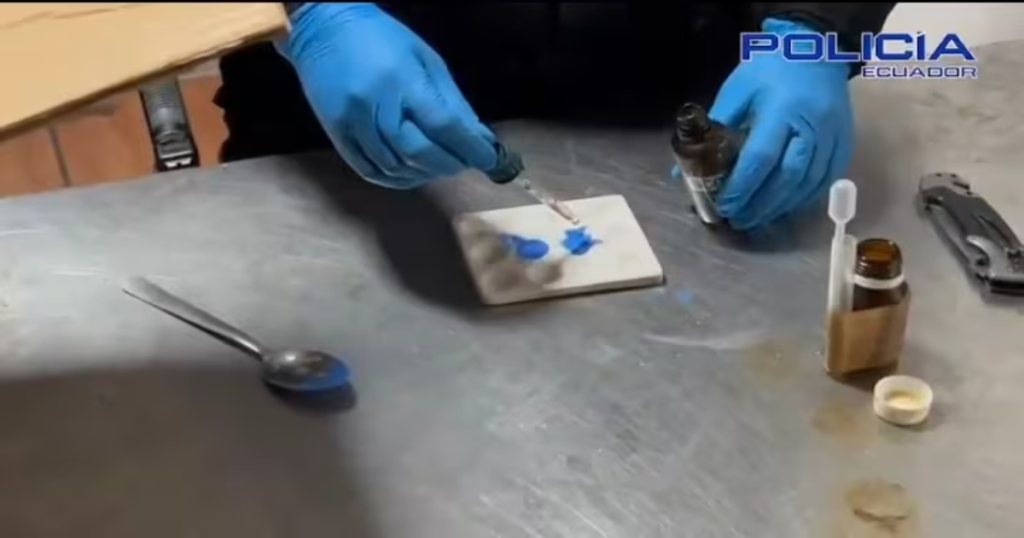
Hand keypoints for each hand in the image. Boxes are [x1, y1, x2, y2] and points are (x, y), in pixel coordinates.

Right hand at [277, 3, 496, 188]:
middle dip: (448, 164)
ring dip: (424, 173)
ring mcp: (351, 122)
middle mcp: (375, 103)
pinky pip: (368, 170)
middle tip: (464, 164)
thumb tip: (479, 138)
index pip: (444, 124)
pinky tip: (412, 173)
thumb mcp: (426, 59)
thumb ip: (453, 102)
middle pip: (418, 151)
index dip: (470, 148)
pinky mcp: (335, 134)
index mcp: (402, 79)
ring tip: (440, 166)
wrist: (324, 28)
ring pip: (395, 166)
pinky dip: (395, 179)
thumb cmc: (383, 39)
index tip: (489, 160)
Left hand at [704, 18, 853, 229]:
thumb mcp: (738, 90)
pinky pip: (825, 180)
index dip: (742, 188)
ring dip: (781, 207)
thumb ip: (714, 129)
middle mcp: (812, 127)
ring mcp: (833, 137)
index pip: (760, 159)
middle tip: (738, 220)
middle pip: (786, 178)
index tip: (724, 206)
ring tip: (757, 218)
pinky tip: (784, 207)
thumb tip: (684, 169)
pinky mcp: (844, 143)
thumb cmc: (771, 68)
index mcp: (782, 110)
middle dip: (760, 205)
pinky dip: (803, 199)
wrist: (816, 50)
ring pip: (808, 184)